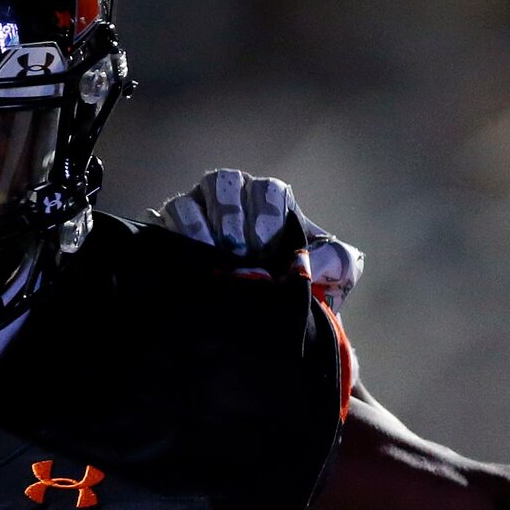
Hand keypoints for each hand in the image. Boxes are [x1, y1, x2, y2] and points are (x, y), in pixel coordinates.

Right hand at [150, 169, 364, 309]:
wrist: (269, 327)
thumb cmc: (298, 292)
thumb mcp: (331, 279)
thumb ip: (338, 262)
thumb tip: (320, 256)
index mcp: (271, 204)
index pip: (266, 189)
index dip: (264, 211)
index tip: (264, 243)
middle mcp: (234, 202)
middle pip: (224, 183)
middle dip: (232, 216)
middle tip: (239, 251)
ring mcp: (200, 215)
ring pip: (194, 198)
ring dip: (202, 226)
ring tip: (216, 256)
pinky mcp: (175, 233)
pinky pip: (171, 216)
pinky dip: (181, 233)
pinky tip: (196, 260)